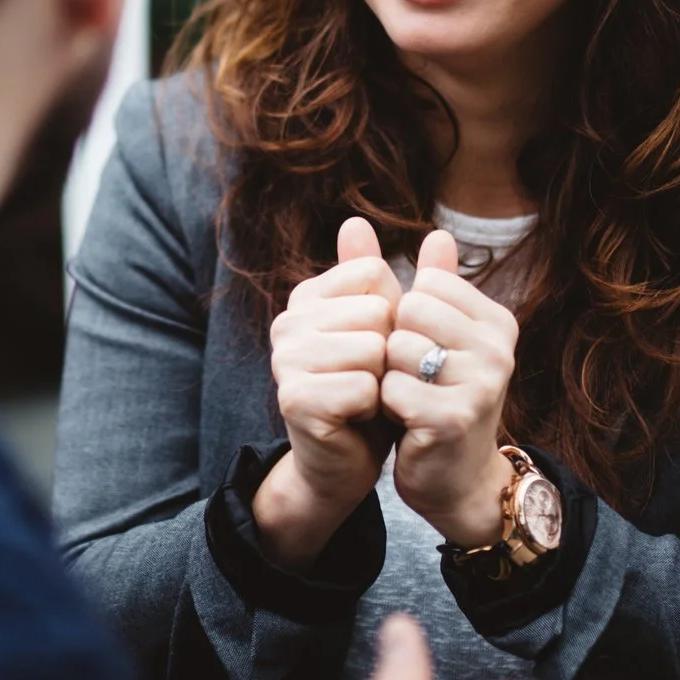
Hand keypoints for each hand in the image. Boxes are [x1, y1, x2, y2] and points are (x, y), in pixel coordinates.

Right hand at [252, 217, 401, 567]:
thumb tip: (357, 218)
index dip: (394, 312)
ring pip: (372, 348)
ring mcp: (286, 360)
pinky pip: (363, 387)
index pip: (374, 272)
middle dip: (390, 349)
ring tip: (365, 396)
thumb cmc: (368, 391)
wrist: (344, 460)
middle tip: (371, 377)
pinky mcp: (295, 398)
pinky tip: (355, 418)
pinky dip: (373, 407)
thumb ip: (381, 276)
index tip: (377, 343)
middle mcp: (288, 321)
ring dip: (383, 380)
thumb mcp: (382, 329)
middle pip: (377, 311)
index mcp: (307, 297)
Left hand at [385, 228, 520, 548]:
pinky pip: (392, 388)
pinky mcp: (456, 417)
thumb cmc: (442, 398)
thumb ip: (436, 284)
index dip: (407, 315)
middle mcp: (499, 347)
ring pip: (397, 348)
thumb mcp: (441, 336)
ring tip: (411, 398)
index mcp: (497, 321)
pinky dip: (387, 405)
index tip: (425, 348)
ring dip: (390, 376)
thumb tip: (437, 231)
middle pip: (408, 310)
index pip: (424, 282)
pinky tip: (406, 421)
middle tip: (414, 377)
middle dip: (396, 344)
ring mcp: (482, 383)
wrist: (457, 479)